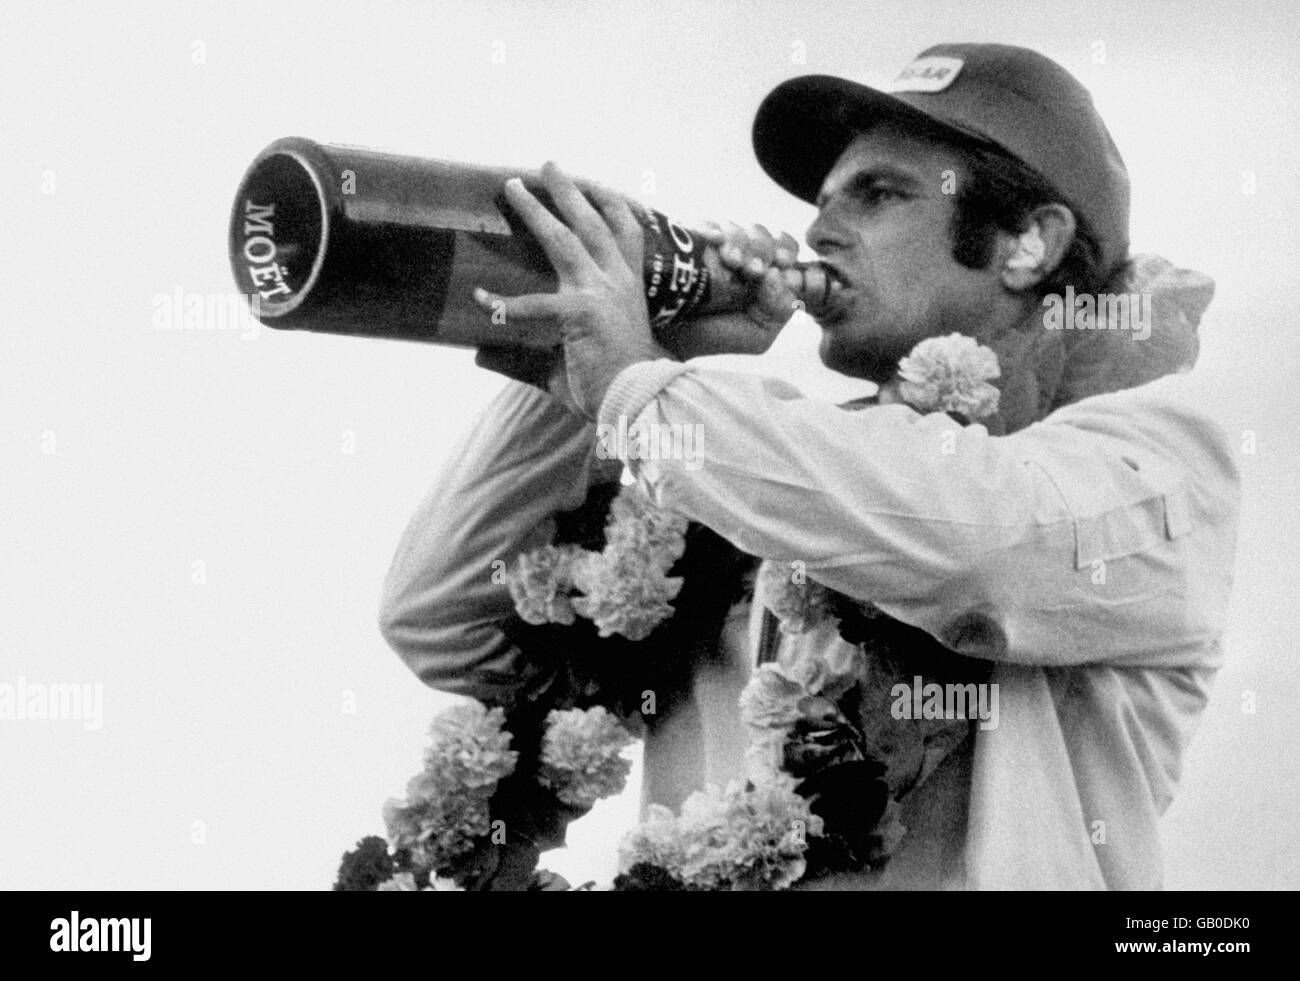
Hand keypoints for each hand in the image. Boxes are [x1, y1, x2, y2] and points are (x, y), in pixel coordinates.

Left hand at [471, 162, 670, 419]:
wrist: (641, 402)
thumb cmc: (616, 384)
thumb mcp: (581, 356)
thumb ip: (530, 353)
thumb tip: (480, 357)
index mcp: (629, 287)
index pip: (626, 232)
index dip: (613, 204)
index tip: (597, 185)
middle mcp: (618, 282)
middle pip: (593, 222)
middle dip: (569, 190)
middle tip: (548, 165)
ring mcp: (601, 293)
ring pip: (565, 239)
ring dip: (538, 210)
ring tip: (514, 186)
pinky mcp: (582, 313)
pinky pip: (535, 304)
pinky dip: (505, 304)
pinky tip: (482, 299)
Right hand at [654, 221, 823, 359]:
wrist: (671, 341)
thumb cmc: (715, 338)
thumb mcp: (758, 336)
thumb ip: (778, 310)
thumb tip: (777, 274)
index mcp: (764, 277)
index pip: (784, 248)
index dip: (786, 249)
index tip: (781, 263)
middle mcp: (743, 258)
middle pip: (763, 234)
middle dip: (763, 248)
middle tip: (752, 269)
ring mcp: (717, 248)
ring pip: (738, 228)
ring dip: (739, 242)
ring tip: (730, 261)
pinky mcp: (692, 241)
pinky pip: (707, 225)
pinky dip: (713, 229)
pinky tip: (712, 240)